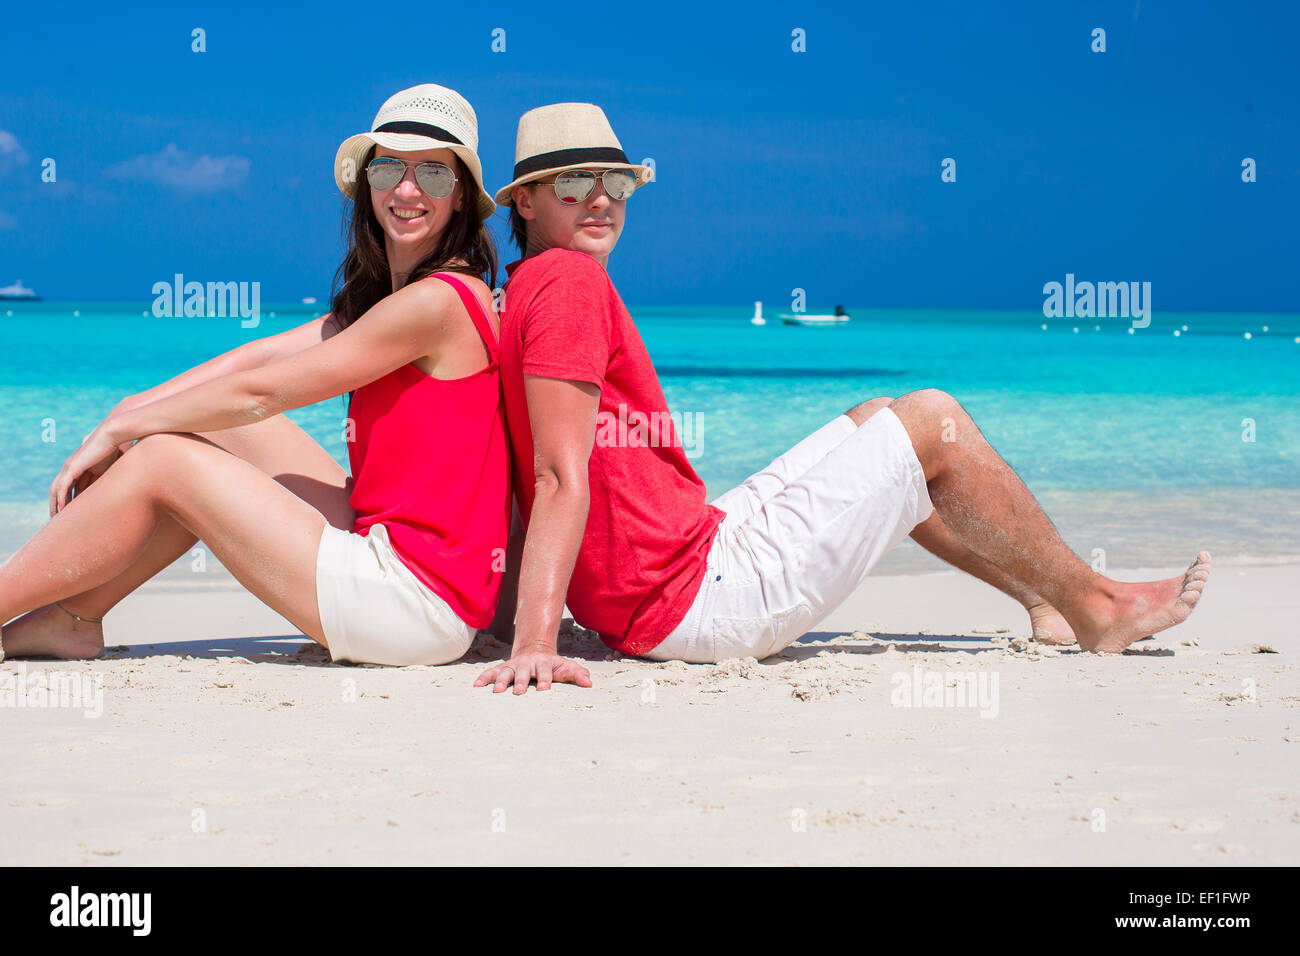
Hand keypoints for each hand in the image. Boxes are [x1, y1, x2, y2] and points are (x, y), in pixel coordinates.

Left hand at [50, 423, 127, 515]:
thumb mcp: (113, 467)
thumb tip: (121, 488)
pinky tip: (61, 508)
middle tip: (57, 519)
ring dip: (55, 503)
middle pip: (61, 489)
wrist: (113, 434)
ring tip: (55, 517)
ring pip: (57, 489)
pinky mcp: (72, 466)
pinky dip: (61, 498)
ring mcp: (70, 466)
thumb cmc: (117, 446)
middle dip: (58, 504)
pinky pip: (63, 486)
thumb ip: (111, 477)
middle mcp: (72, 466)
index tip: (71, 514)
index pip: (73, 487)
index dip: (71, 500)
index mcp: (82, 467)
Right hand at [474, 645, 592, 694]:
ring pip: (506, 671)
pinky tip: (476, 685)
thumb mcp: (566, 667)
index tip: (544, 688)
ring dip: (500, 680)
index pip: (546, 671)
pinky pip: (491, 672)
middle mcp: (527, 664)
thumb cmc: (553, 664)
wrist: (535, 649)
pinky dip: (484, 678)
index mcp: (544, 663)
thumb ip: (577, 673)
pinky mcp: (503, 668)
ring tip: (495, 691)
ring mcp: (514, 665)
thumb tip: (589, 683)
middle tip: (519, 691)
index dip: (545, 678)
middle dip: (521, 680)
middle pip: (524, 672)